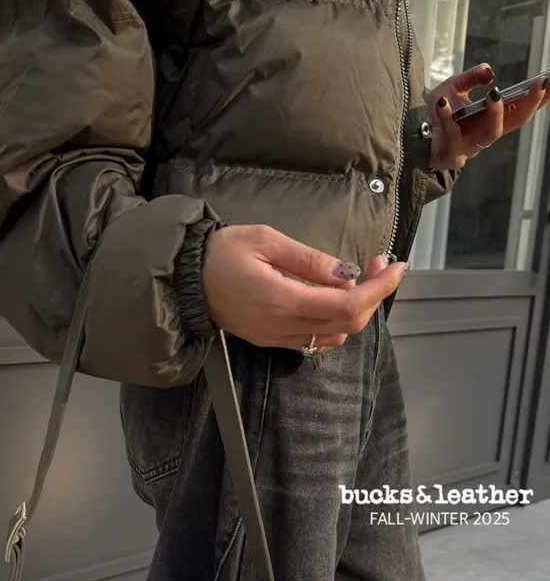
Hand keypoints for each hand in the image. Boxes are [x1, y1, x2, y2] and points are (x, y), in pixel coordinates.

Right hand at [202, 225, 406, 354]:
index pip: (346, 304)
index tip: (396, 266)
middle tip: (379, 264)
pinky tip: (335, 296)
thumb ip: (310, 260)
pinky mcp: (271, 340)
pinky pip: (316, 340)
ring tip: (359, 277)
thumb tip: (348, 272)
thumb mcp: (266, 240)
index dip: (378, 288)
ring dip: (356, 310)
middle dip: (372, 295)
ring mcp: (276, 338)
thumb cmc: (221, 252)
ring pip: (334, 337)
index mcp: (282, 299)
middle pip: (347, 324)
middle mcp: (282, 326)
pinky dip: (336, 321)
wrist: (184, 280)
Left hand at [428, 63, 549, 170]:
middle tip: (538, 85)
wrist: (406, 132)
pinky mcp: (451, 156)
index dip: (537, 97)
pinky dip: (448, 118)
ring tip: (495, 94)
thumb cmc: (432, 113)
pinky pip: (454, 137)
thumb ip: (471, 78)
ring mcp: (469, 147)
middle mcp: (483, 134)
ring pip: (491, 134)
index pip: (519, 108)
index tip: (549, 81)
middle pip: (514, 122)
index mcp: (488, 118)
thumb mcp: (452, 87)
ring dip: (495, 113)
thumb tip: (490, 72)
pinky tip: (442, 104)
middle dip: (529, 103)